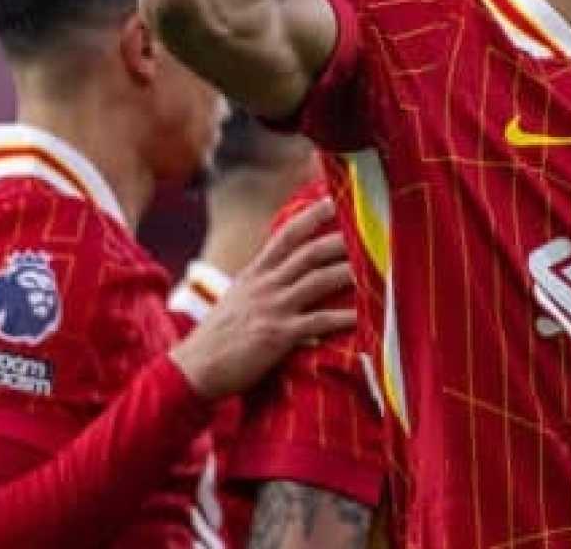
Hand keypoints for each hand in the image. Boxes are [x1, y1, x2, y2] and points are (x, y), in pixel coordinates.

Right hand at [170, 197, 353, 398]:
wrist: (192, 370)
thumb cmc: (216, 339)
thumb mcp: (237, 300)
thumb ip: (261, 285)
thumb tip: (284, 276)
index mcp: (255, 274)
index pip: (286, 236)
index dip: (312, 216)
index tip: (334, 200)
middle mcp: (265, 285)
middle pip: (310, 253)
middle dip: (342, 239)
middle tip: (370, 231)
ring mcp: (272, 309)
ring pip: (318, 281)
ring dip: (350, 272)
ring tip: (378, 267)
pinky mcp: (278, 336)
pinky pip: (318, 322)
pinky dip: (343, 318)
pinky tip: (365, 317)